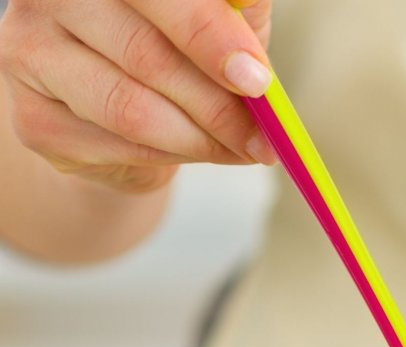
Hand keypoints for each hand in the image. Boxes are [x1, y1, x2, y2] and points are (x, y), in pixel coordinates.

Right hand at [0, 0, 273, 194]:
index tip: (257, 80)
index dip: (208, 33)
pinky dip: (171, 158)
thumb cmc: (181, 51)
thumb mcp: (220, 21)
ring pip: (131, 109)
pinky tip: (193, 150)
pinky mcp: (31, 117)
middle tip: (264, 138)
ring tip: (239, 147)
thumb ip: (236, 16)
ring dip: (200, 139)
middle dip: (218, 105)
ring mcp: (28, 51)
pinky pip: (117, 146)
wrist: (128, 114)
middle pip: (145, 54)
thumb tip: (253, 30)